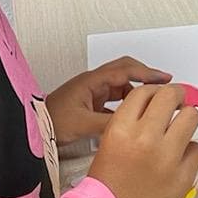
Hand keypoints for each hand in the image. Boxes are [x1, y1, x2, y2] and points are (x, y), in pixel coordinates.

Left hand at [47, 58, 172, 146]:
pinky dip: (126, 104)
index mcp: (92, 81)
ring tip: (151, 101)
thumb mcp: (82, 124)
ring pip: (121, 86)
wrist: (33, 127)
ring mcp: (92, 92)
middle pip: (125, 71)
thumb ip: (109, 125)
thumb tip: (133, 126)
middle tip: (164, 83)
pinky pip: (114, 100)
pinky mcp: (90, 103)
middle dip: (145, 76)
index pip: (125, 70)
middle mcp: (93, 83)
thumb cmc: (50, 121)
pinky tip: (132, 115)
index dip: (147, 73)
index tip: (164, 78)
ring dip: (136, 91)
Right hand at [87, 83, 197, 197]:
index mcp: (121, 129)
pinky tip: (177, 159)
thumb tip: (157, 105)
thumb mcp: (109, 143)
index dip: (154, 92)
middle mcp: (145, 138)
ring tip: (179, 130)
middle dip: (176, 97)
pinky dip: (189, 150)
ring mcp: (167, 157)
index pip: (146, 92)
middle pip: (172, 96)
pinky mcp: (184, 176)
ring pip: (191, 116)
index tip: (159, 97)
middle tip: (177, 103)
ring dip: (186, 119)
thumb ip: (132, 122)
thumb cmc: (106, 186)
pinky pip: (197, 148)